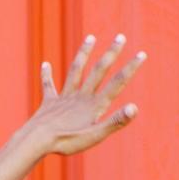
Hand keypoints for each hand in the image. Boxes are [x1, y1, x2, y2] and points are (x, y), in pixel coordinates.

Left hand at [18, 34, 143, 158]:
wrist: (37, 141)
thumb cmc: (67, 142)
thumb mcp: (95, 136)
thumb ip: (115, 122)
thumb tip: (134, 108)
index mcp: (94, 105)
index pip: (117, 83)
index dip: (130, 68)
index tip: (142, 54)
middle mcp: (81, 97)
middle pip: (98, 71)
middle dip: (111, 53)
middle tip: (120, 37)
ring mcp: (64, 98)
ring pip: (76, 71)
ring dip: (84, 54)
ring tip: (90, 38)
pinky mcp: (49, 103)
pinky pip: (48, 86)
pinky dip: (47, 75)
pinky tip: (45, 64)